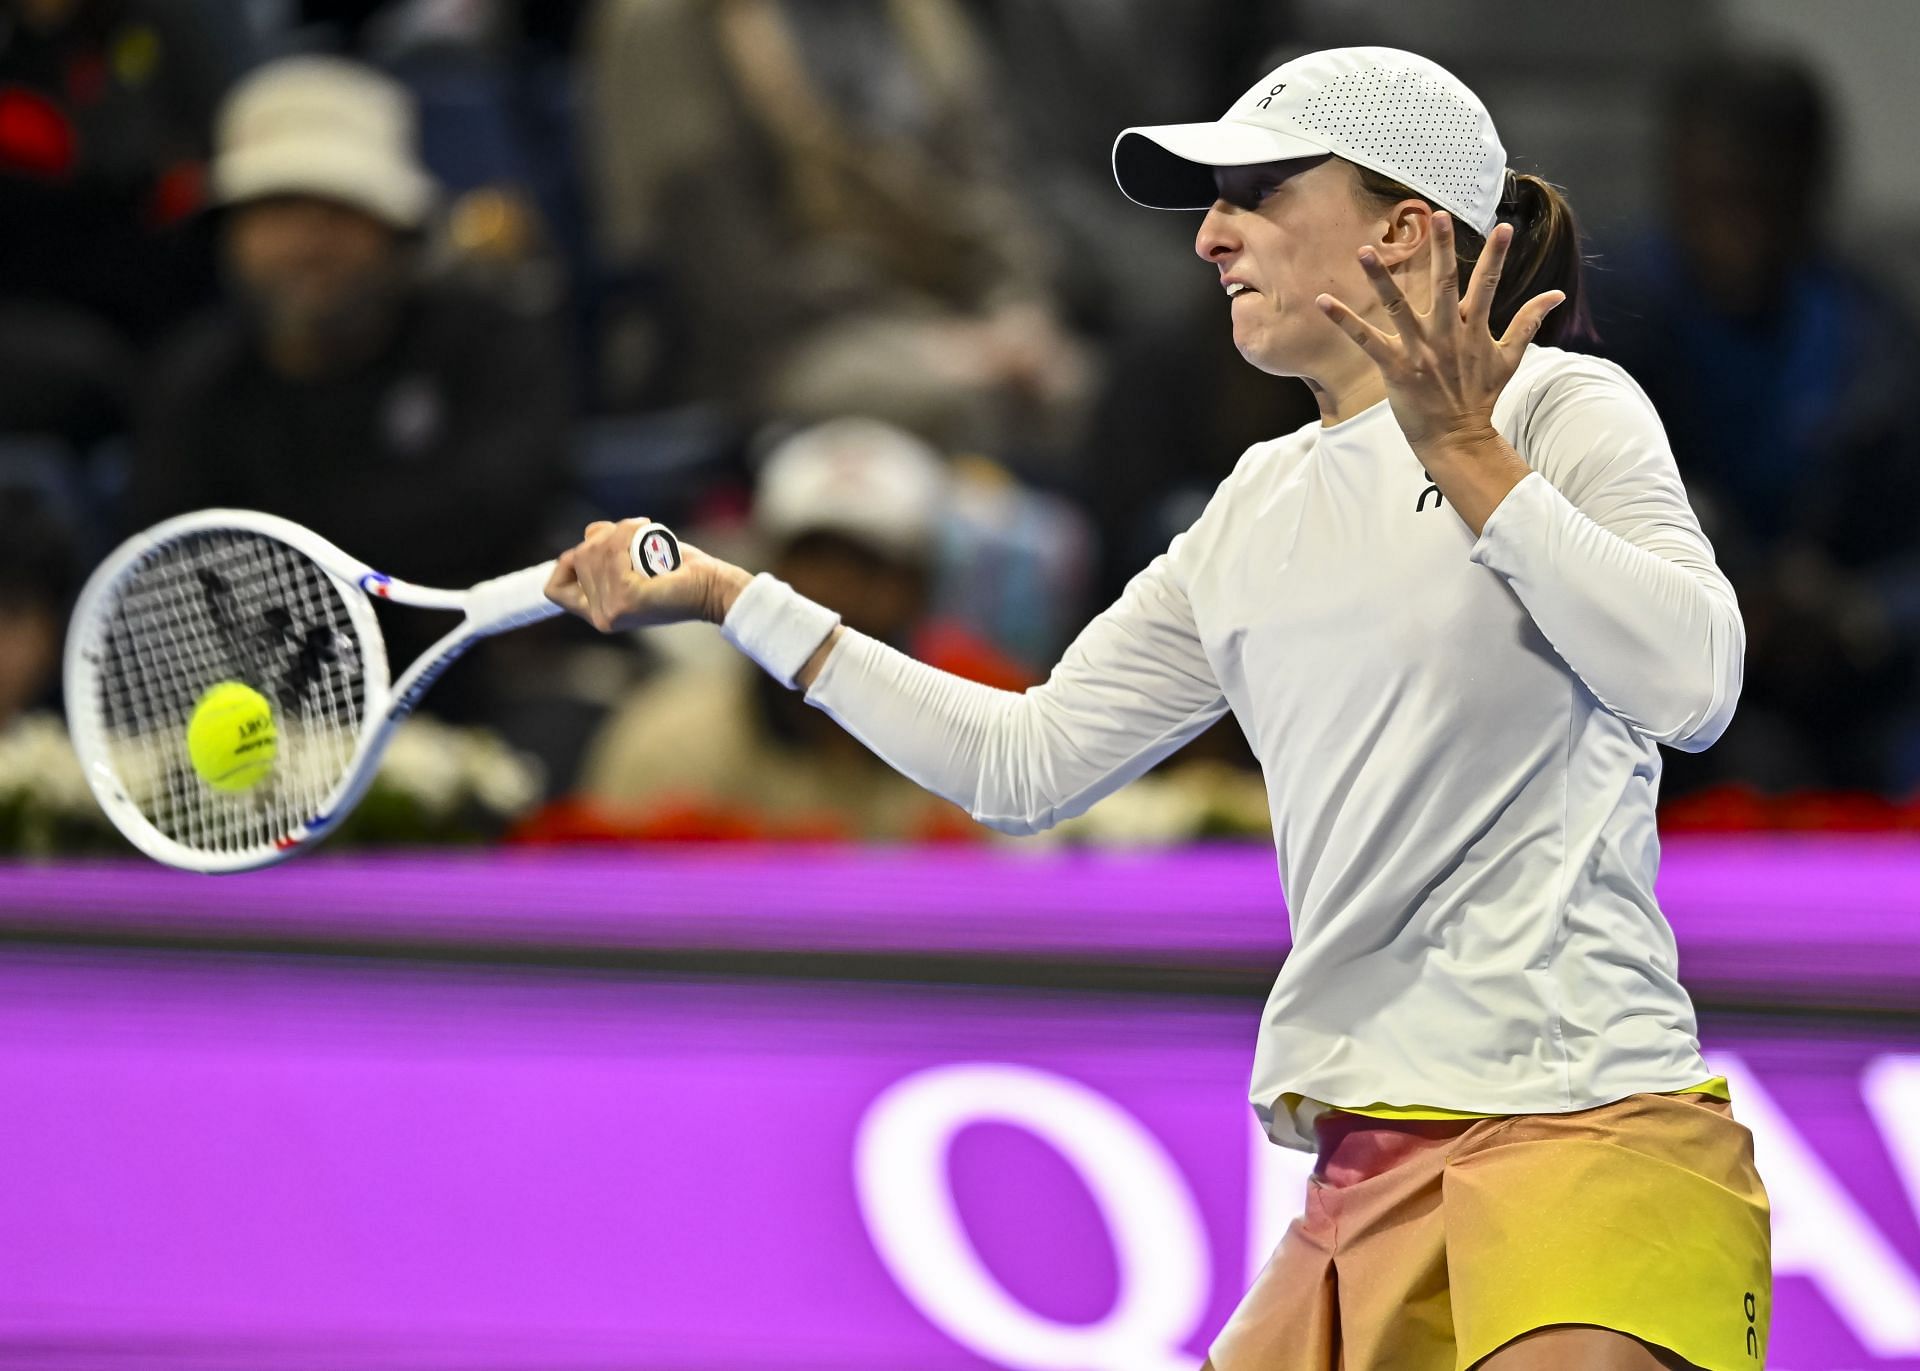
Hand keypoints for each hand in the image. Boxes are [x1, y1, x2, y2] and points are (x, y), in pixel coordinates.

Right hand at [544, 518, 747, 631]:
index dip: (567, 562)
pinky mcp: (627, 599)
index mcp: (598, 614)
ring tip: (644, 531)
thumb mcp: (633, 559)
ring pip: (594, 552)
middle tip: (635, 534)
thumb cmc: (676, 574)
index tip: (594, 544)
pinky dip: (628, 534)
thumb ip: (607, 549)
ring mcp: (612, 610)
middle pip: (576, 560)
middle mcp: (600, 617)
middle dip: (603, 537)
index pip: (554, 589)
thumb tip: (591, 532)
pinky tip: (645, 531)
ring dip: (619, 531)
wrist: (711, 588)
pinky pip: (613, 554)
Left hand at [1315, 213, 1563, 451]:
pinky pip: (1366, 340)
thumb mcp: (1510, 357)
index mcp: (1473, 328)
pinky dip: (1345, 321)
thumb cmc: (1481, 395)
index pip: (1489, 284)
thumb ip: (1528, 322)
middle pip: (1445, 284)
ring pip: (1397, 306)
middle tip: (1438, 216)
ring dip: (1379, 278)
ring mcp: (1420, 350)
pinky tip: (1323, 301)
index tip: (1504, 226)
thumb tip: (1557, 295)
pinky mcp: (1395, 367)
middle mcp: (1447, 334)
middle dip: (1442, 250)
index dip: (1497, 255)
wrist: (1458, 437)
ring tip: (1363, 251)